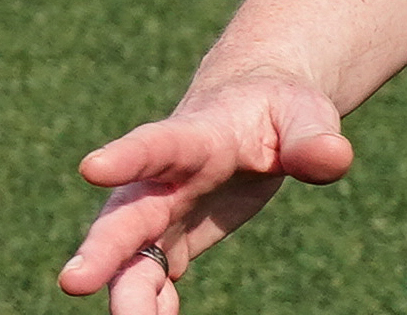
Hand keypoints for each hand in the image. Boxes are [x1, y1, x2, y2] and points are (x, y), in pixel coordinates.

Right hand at [59, 76, 354, 308]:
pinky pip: (155, 274)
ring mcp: (165, 211)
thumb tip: (333, 157)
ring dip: (125, 290)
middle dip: (102, 249)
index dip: (126, 157)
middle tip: (73, 282)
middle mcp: (166, 178)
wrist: (250, 109)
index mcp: (197, 137)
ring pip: (134, 253)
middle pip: (128, 214)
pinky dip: (150, 302)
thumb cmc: (280, 109)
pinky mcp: (175, 237)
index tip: (91, 170)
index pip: (157, 145)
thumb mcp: (305, 114)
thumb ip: (314, 138)